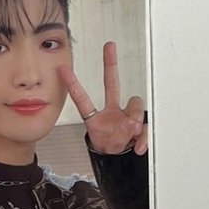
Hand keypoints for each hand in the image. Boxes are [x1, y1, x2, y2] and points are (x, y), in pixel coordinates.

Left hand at [57, 41, 147, 155]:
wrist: (119, 162)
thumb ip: (116, 132)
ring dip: (134, 124)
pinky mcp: (138, 124)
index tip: (62, 69)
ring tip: (128, 137)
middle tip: (109, 46)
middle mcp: (111, 112)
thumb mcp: (106, 146)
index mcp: (96, 118)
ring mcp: (125, 116)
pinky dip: (144, 138)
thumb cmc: (109, 149)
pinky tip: (138, 145)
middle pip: (111, 84)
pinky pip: (146, 126)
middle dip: (110, 63)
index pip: (82, 99)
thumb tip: (135, 126)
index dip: (73, 84)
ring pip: (136, 109)